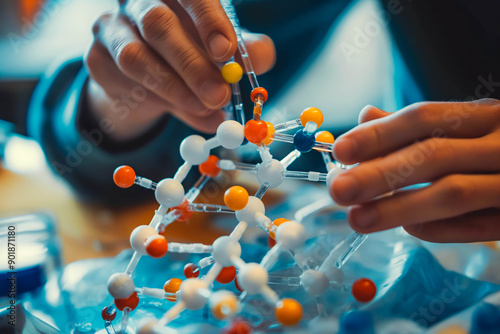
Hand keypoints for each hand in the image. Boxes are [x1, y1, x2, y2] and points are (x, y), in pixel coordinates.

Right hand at [84, 0, 274, 140]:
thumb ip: (246, 51)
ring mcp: (112, 28)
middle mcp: (139, 1)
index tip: (227, 51)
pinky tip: (181, 111)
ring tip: (206, 109)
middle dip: (193, 65)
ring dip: (174, 89)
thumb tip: (263, 58)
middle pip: (159, 24)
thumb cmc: (192, 53)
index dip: (208, 19)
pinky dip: (157, 102)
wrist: (146, 78)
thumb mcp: (224, 50)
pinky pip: (122, 83)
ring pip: (135, 57)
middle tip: (219, 95)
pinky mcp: (96, 58)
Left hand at [330, 99, 499, 242]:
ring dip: (400, 207)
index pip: (423, 117)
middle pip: (432, 155)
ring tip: (357, 218)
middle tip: (338, 190)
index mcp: (484, 117)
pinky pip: (479, 226)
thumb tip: (365, 117)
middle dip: (380, 173)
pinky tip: (411, 231)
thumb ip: (418, 126)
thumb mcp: (469, 128)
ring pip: (453, 192)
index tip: (340, 149)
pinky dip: (441, 230)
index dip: (379, 134)